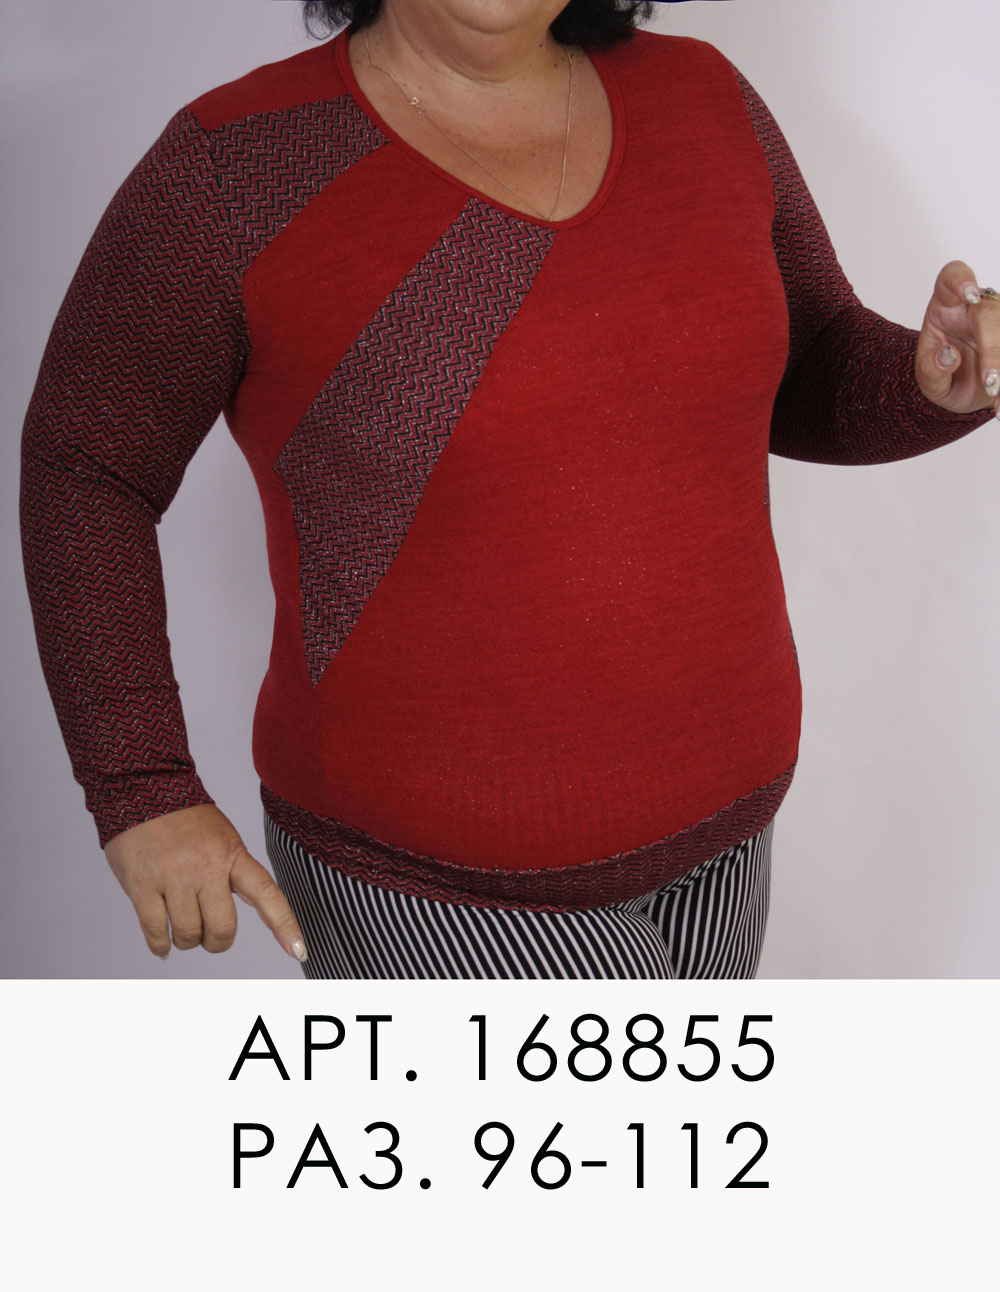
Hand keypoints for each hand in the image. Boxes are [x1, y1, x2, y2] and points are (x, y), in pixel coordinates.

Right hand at [104, 803, 307, 964]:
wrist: (143, 790)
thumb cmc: (185, 819)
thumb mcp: (222, 839)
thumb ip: (231, 873)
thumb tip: (229, 916)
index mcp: (232, 855)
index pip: (266, 893)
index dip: (284, 924)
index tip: (298, 950)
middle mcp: (206, 867)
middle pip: (222, 928)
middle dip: (217, 941)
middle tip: (211, 937)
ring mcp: (174, 877)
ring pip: (188, 933)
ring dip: (187, 941)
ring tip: (183, 931)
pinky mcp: (142, 886)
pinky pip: (156, 932)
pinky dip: (161, 945)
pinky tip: (164, 943)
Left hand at [916, 260, 999, 418]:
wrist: (960, 389)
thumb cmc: (940, 373)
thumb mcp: (926, 378)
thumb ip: (931, 369)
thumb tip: (948, 356)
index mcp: (946, 305)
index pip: (951, 278)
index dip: (961, 281)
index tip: (969, 296)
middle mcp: (976, 308)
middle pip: (990, 315)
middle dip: (994, 350)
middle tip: (992, 383)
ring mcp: (999, 321)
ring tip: (997, 399)